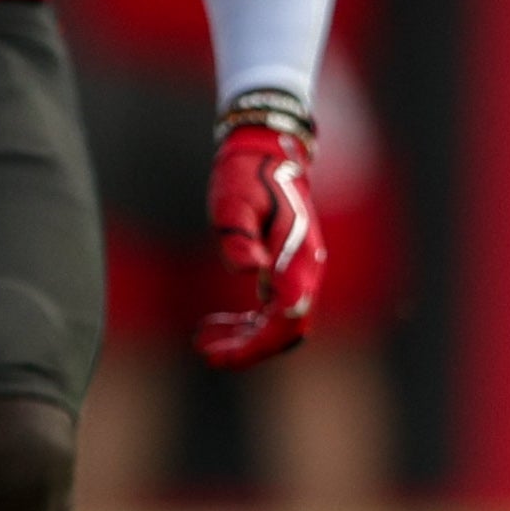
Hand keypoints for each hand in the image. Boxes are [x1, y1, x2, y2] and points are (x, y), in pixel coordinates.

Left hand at [197, 107, 325, 367]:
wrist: (267, 154)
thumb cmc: (246, 176)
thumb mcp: (232, 201)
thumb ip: (238, 235)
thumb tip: (248, 271)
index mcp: (296, 258)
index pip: (287, 317)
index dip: (258, 342)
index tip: (223, 354)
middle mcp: (305, 270)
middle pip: (287, 330)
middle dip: (249, 349)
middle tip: (207, 355)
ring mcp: (299, 272)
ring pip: (280, 323)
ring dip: (247, 339)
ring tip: (204, 344)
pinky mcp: (287, 271)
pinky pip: (273, 310)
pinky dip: (248, 324)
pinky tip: (217, 325)